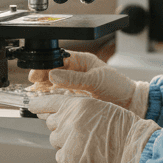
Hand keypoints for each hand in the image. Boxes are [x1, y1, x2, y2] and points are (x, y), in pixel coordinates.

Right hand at [28, 51, 149, 116]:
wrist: (129, 103)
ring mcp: (76, 85)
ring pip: (55, 85)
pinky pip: (60, 96)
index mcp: (82, 61)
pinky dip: (52, 99)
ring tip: (36, 95)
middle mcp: (77, 72)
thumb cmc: (117, 87)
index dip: (46, 65)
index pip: (59, 59)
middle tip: (33, 85)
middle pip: (53, 72)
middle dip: (42, 77)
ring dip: (45, 89)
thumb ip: (73, 78)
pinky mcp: (76, 97)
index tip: (36, 74)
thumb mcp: (95, 80)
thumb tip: (53, 74)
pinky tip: (46, 103)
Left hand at [29, 96, 158, 162]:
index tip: (31, 105)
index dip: (38, 104)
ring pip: (55, 140)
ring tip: (86, 143)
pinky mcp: (69, 156)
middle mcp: (68, 119)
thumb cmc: (122, 127)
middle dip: (60, 126)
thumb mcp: (99, 107)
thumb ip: (78, 109)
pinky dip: (68, 156)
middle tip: (78, 131)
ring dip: (65, 141)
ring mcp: (67, 138)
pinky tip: (84, 154)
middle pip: (51, 123)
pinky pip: (59, 156)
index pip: (48, 102)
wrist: (133, 146)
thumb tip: (62, 113)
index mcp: (77, 104)